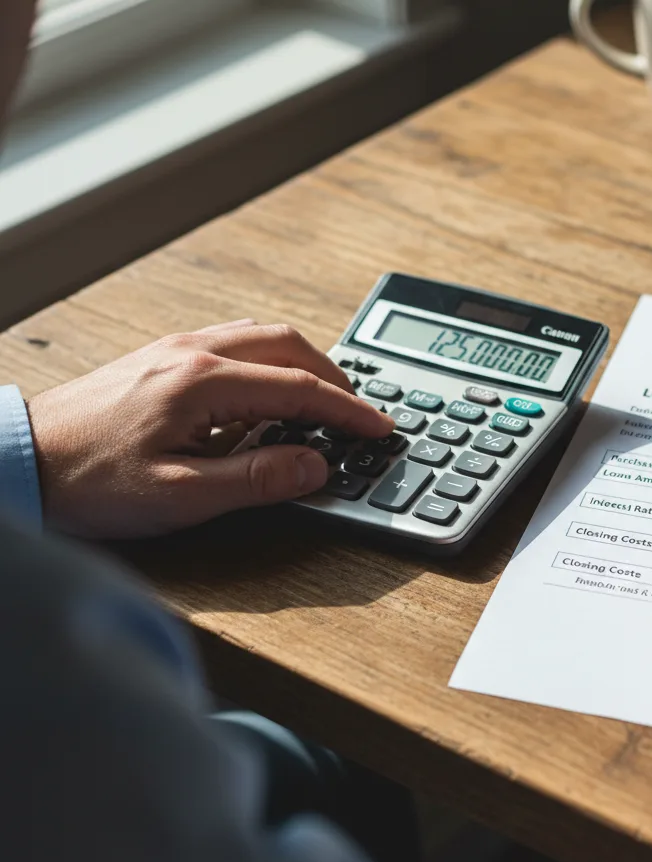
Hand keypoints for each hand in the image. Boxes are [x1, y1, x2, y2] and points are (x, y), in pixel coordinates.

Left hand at [26, 321, 393, 538]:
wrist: (21, 460)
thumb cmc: (89, 479)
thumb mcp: (182, 496)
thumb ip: (256, 478)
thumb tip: (314, 465)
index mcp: (202, 383)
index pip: (300, 387)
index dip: (348, 410)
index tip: (378, 427)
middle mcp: (192, 353)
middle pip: (288, 345)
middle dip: (334, 379)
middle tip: (358, 414)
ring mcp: (175, 349)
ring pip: (262, 337)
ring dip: (303, 365)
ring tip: (324, 402)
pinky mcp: (161, 358)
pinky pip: (234, 345)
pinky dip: (270, 362)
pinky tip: (268, 393)